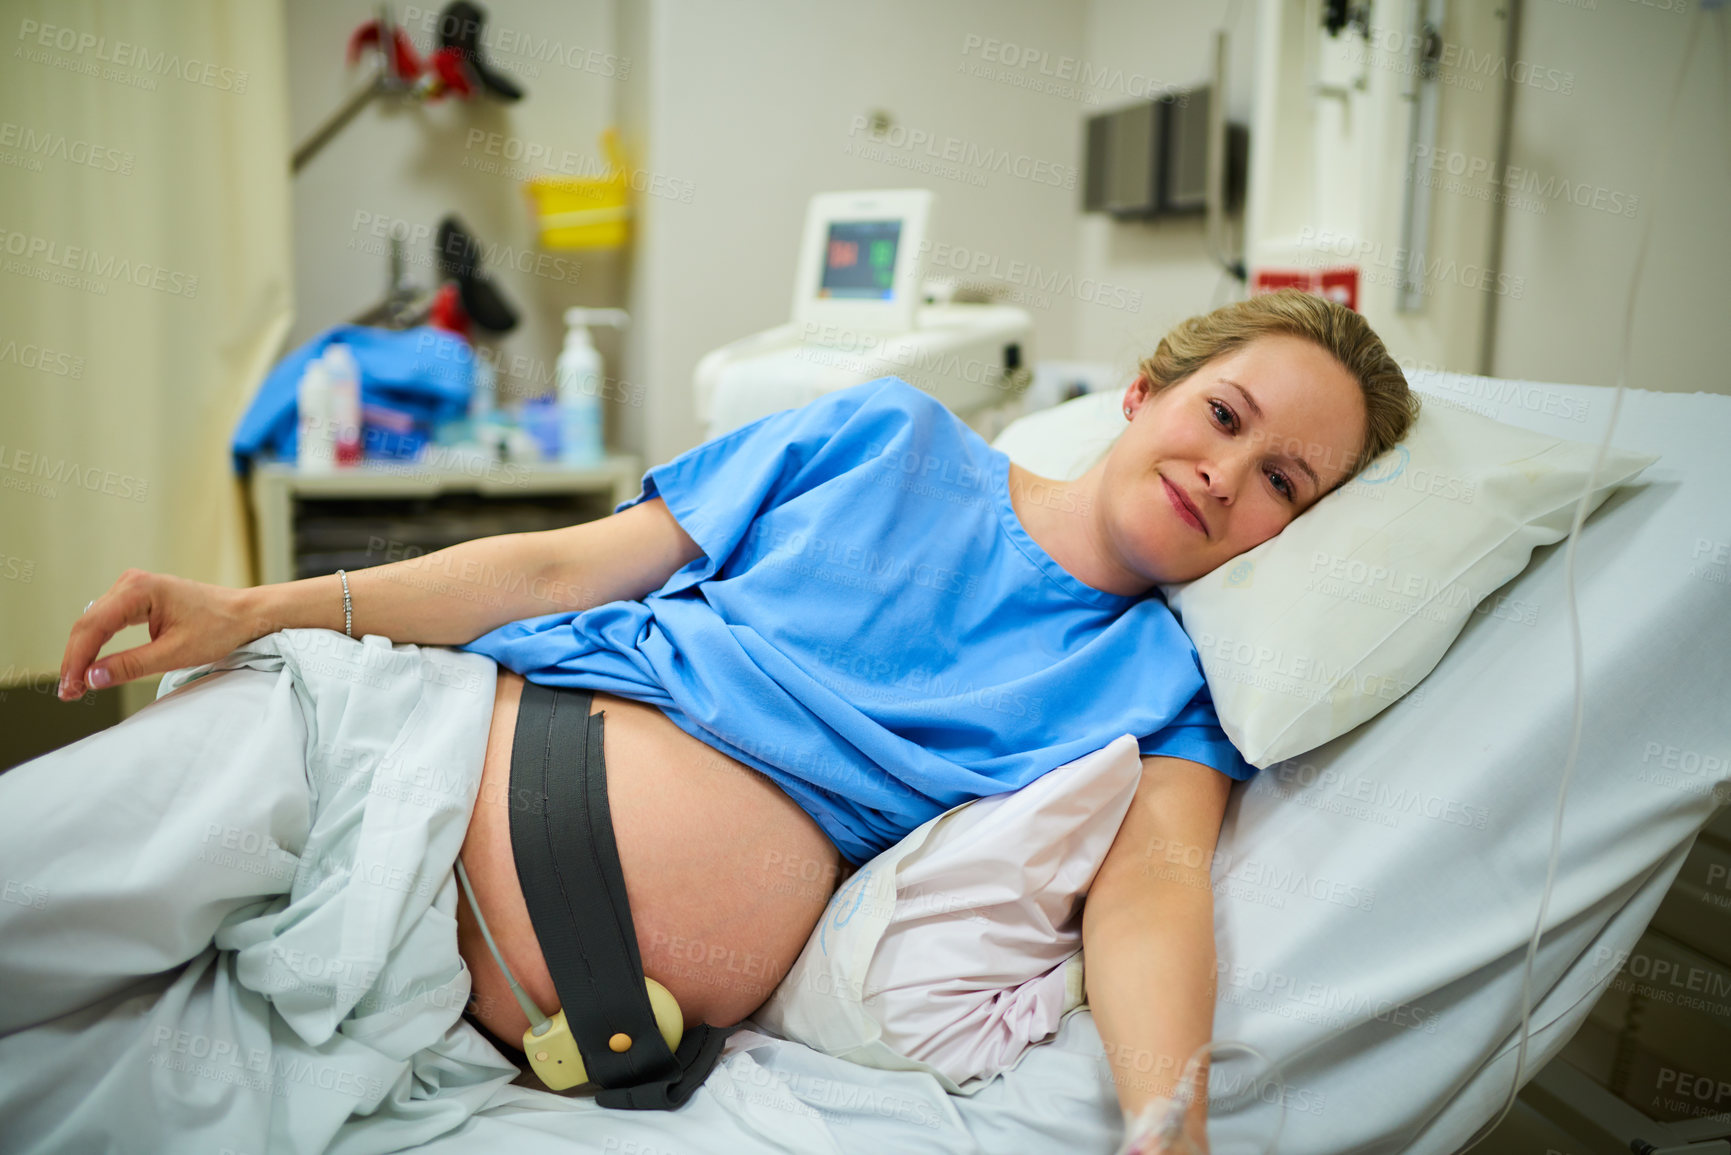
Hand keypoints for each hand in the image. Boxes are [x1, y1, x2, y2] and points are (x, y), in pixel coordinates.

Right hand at [58, 569, 265, 699]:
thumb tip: (91, 678)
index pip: (93, 627)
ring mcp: (133, 588)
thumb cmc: (219, 629)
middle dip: (76, 660)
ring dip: (84, 653)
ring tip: (77, 686)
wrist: (246, 614)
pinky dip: (98, 644)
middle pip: (88, 624)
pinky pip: (108, 621)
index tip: (70, 690)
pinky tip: (92, 666)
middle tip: (69, 694)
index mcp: (138, 590)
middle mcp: (131, 583)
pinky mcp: (138, 597)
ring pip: (95, 623)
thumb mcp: (175, 653)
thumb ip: (131, 665)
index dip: (76, 660)